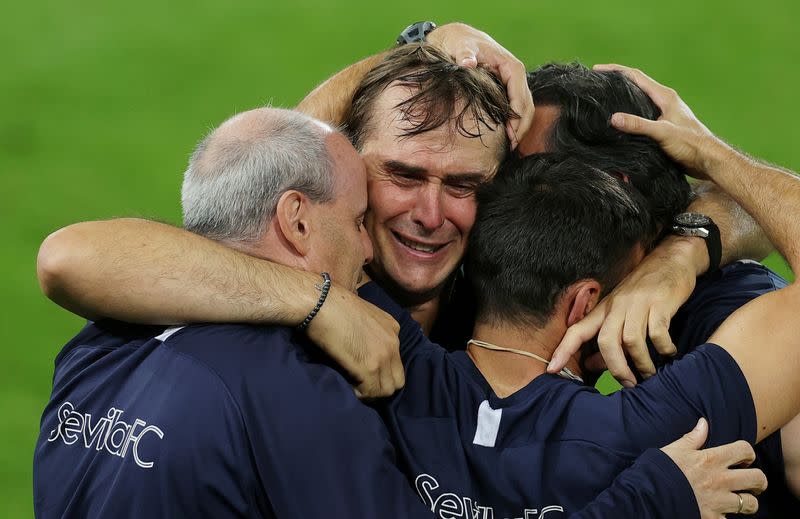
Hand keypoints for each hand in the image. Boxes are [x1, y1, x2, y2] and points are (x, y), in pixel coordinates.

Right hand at [306, 284, 403, 398]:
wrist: (321, 304)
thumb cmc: (333, 306)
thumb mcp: (362, 316)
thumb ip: (369, 332)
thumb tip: (363, 347)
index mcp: (392, 328)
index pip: (396, 362)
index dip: (381, 371)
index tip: (364, 372)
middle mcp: (393, 342)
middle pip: (397, 379)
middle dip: (381, 386)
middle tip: (362, 384)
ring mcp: (383, 355)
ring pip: (387, 390)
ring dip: (371, 392)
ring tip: (355, 386)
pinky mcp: (369, 367)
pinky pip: (372, 393)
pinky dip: (361, 395)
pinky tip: (349, 387)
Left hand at [428, 23, 533, 148]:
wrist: (460, 38)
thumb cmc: (462, 42)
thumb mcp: (462, 46)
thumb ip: (464, 55)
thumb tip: (467, 63)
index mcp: (512, 67)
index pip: (521, 96)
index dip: (517, 118)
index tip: (511, 135)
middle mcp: (517, 76)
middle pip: (527, 106)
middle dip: (521, 127)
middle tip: (511, 147)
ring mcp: (513, 84)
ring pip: (524, 109)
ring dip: (519, 128)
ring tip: (510, 146)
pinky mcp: (506, 90)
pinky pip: (515, 108)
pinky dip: (514, 123)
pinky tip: (506, 137)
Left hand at [549, 236, 704, 385]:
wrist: (671, 259)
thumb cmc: (643, 291)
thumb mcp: (621, 312)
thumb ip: (608, 340)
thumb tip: (591, 365)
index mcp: (603, 310)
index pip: (576, 330)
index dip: (563, 350)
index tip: (552, 370)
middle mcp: (617, 306)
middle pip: (606, 340)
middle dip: (615, 367)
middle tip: (627, 384)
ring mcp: (638, 304)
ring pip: (631, 340)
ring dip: (641, 363)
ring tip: (650, 374)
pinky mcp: (661, 303)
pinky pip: (658, 332)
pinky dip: (664, 348)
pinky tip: (669, 353)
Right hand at [593, 64, 726, 179]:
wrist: (707, 159)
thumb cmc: (690, 144)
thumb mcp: (662, 133)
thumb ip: (638, 125)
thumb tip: (614, 118)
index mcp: (664, 96)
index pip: (636, 76)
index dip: (616, 71)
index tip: (597, 70)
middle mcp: (663, 102)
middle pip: (635, 86)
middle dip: (616, 83)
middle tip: (597, 85)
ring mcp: (663, 114)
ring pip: (638, 102)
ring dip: (622, 100)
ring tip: (604, 102)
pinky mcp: (663, 127)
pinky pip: (641, 116)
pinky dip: (629, 115)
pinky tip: (620, 124)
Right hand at [661, 418, 766, 517]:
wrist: (648, 495)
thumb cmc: (659, 470)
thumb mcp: (674, 450)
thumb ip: (692, 438)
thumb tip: (704, 422)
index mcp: (711, 459)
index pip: (745, 450)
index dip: (748, 453)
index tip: (742, 459)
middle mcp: (720, 480)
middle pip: (757, 479)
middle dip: (758, 480)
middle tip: (750, 482)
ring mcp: (718, 501)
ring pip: (750, 504)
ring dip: (747, 502)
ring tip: (739, 500)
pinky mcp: (713, 518)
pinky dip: (726, 517)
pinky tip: (719, 512)